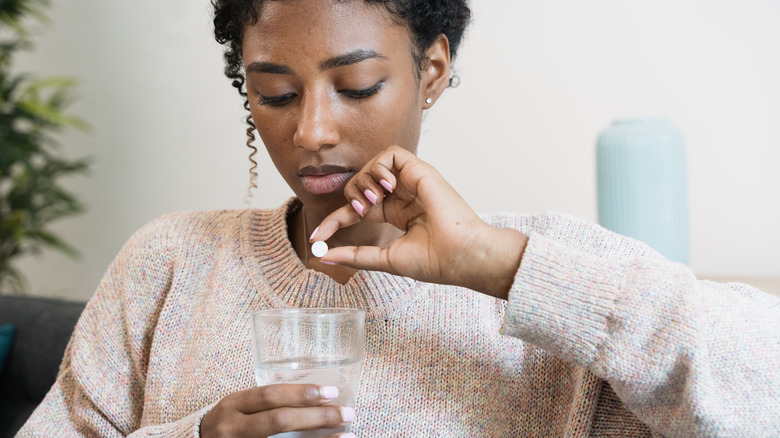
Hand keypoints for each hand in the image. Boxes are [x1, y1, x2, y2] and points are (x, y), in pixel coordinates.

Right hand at [200, 384, 354, 437]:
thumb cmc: (228, 424)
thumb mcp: (239, 407)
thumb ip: (267, 402)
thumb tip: (318, 395)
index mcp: (233, 405)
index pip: (270, 396)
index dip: (302, 393)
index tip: (331, 391)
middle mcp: (233, 429)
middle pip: (279, 421)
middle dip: (316, 417)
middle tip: (347, 412)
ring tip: (347, 436)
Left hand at [313, 146, 527, 298]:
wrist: (461, 256)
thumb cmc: (434, 261)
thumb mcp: (386, 259)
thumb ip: (355, 255)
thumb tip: (323, 256)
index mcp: (398, 214)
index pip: (358, 208)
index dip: (336, 219)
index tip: (317, 237)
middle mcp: (403, 195)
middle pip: (361, 183)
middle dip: (350, 195)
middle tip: (360, 211)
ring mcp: (412, 182)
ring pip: (374, 164)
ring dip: (364, 179)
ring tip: (373, 200)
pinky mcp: (420, 170)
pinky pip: (391, 152)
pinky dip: (380, 166)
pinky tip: (387, 187)